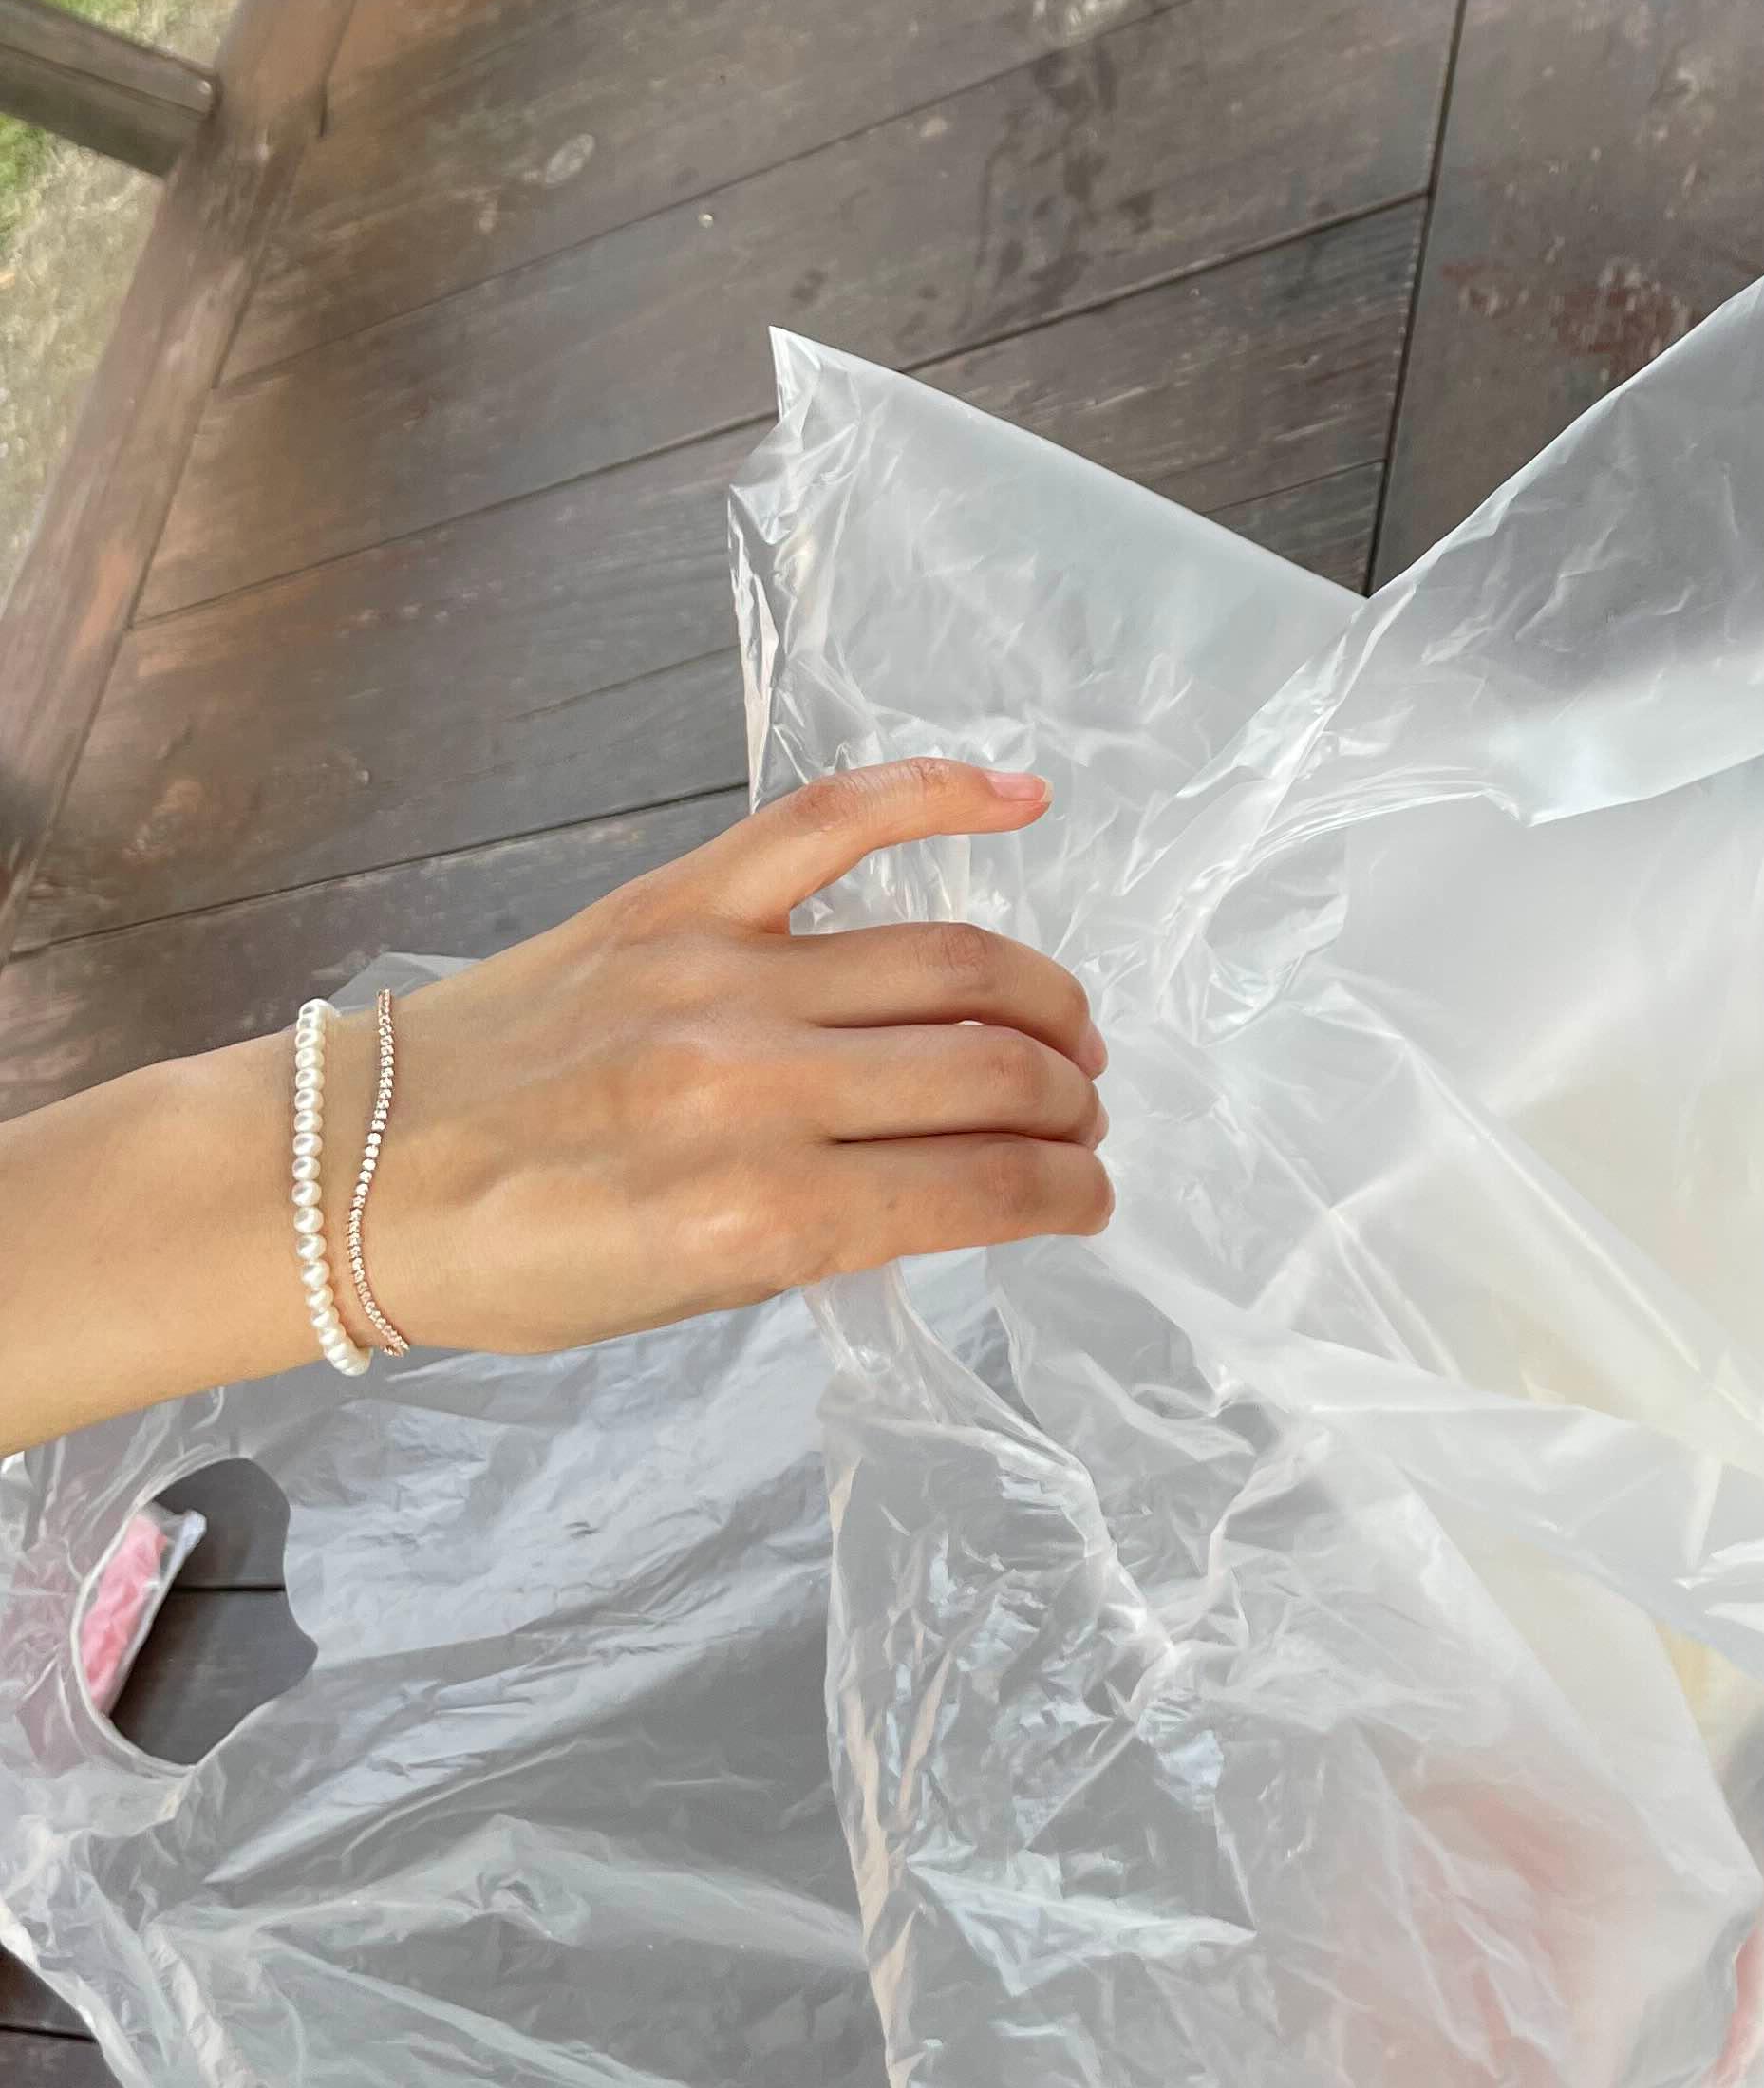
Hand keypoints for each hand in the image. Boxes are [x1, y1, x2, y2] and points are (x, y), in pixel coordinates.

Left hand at [336, 762, 1111, 1359]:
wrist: (350, 1174)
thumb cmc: (514, 1262)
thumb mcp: (689, 1296)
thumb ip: (826, 1236)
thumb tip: (953, 1181)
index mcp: (762, 1212)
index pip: (983, 1189)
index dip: (1068, 1195)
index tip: (1089, 1198)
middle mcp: (757, 1086)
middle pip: (989, 1068)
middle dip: (1068, 1102)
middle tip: (1079, 1118)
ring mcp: (719, 975)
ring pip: (947, 958)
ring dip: (1038, 999)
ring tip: (1062, 1031)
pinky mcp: (675, 900)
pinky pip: (829, 822)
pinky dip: (938, 792)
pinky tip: (1023, 795)